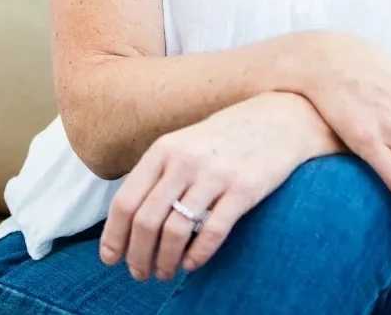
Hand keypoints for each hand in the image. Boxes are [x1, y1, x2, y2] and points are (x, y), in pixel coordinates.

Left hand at [98, 91, 334, 281]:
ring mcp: (215, 174)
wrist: (280, 117)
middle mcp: (185, 160)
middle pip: (146, 221)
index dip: (114, 237)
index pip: (126, 201)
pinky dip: (196, 256)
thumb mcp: (186, 143)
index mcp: (165, 148)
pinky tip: (192, 263)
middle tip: (140, 273)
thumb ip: (159, 174)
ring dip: (164, 262)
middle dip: (137, 256)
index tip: (111, 259)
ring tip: (165, 272)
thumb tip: (129, 220)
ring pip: (175, 232)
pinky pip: (211, 233)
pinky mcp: (243, 189)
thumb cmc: (227, 137)